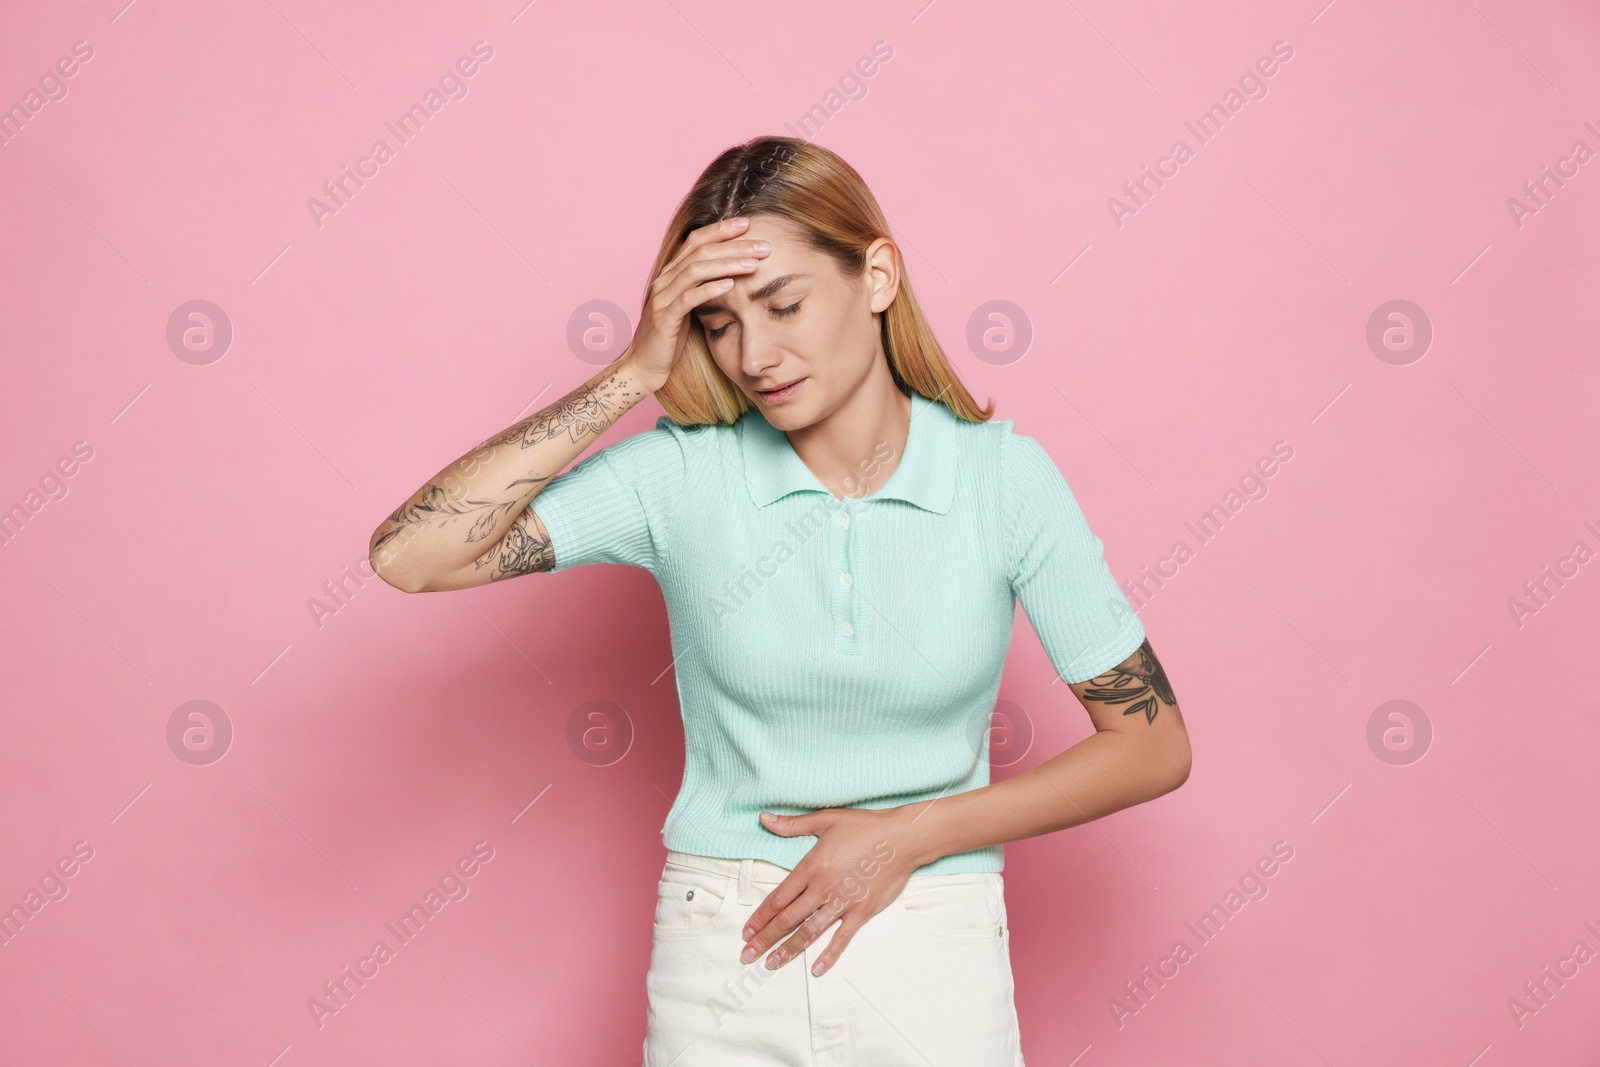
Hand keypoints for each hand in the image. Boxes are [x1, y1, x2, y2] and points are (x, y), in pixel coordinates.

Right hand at [621, 215, 771, 391]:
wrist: (644, 364)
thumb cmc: (670, 338)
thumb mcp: (688, 307)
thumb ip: (702, 288)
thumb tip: (731, 275)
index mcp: (670, 273)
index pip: (696, 240)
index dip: (721, 230)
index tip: (747, 224)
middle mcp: (664, 279)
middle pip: (700, 251)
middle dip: (733, 245)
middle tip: (763, 245)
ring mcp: (662, 297)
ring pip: (696, 270)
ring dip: (727, 264)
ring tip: (754, 263)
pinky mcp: (664, 317)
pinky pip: (688, 298)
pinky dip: (710, 289)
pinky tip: (731, 285)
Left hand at [739, 805, 932, 976]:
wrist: (902, 838)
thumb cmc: (864, 826)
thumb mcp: (825, 819)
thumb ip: (791, 824)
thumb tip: (763, 817)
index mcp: (811, 867)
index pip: (778, 898)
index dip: (760, 917)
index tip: (747, 931)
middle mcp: (823, 888)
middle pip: (788, 919)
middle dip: (766, 939)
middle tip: (748, 954)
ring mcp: (843, 902)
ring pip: (810, 931)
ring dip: (789, 950)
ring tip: (771, 964)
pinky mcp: (862, 911)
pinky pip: (842, 938)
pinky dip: (829, 955)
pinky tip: (816, 969)